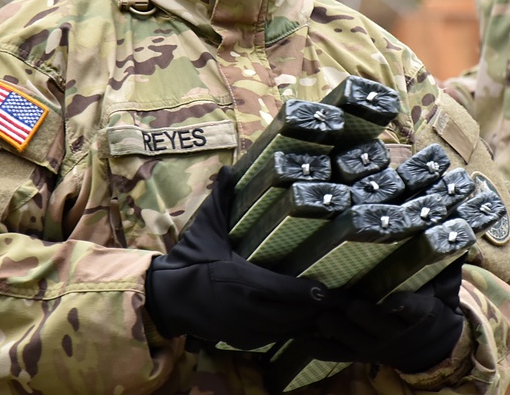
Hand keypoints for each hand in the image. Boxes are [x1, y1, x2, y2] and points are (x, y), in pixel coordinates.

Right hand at [145, 167, 340, 349]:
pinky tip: (306, 321)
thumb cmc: (189, 261)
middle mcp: (246, 309)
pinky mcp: (243, 340)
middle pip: (293, 315)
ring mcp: (245, 329)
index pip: (284, 290)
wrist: (167, 298)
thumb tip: (229, 168)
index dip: (310, 293)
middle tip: (342, 300)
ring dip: (307, 321)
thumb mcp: (205, 229)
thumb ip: (220, 200)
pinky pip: (275, 338)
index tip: (331, 289)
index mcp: (241, 279)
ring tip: (331, 311)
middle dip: (317, 309)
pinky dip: (292, 330)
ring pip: (286, 330)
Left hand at [302, 256, 464, 372]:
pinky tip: (300, 331)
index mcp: (418, 314)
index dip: (402, 304)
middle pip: (371, 321)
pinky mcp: (355, 355)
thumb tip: (457, 238)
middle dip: (355, 309)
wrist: (428, 348)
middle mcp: (394, 332)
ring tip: (314, 305)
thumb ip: (447, 267)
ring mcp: (373, 346)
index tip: (392, 299)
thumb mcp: (444, 290)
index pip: (411, 310)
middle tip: (337, 292)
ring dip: (331, 322)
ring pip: (348, 337)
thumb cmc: (431, 306)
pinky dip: (316, 344)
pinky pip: (332, 354)